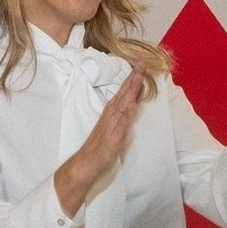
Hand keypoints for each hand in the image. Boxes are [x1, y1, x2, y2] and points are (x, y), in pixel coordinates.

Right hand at [54, 66, 144, 215]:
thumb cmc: (99, 149)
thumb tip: (132, 108)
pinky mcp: (111, 138)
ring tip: (138, 78)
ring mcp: (110, 126)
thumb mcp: (114, 130)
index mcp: (112, 114)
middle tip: (142, 63)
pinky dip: (126, 115)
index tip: (140, 66)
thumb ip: (122, 119)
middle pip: (124, 95)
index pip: (124, 94)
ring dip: (130, 92)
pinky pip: (120, 125)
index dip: (132, 80)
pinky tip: (132, 107)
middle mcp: (111, 116)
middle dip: (133, 80)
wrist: (85, 164)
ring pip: (122, 106)